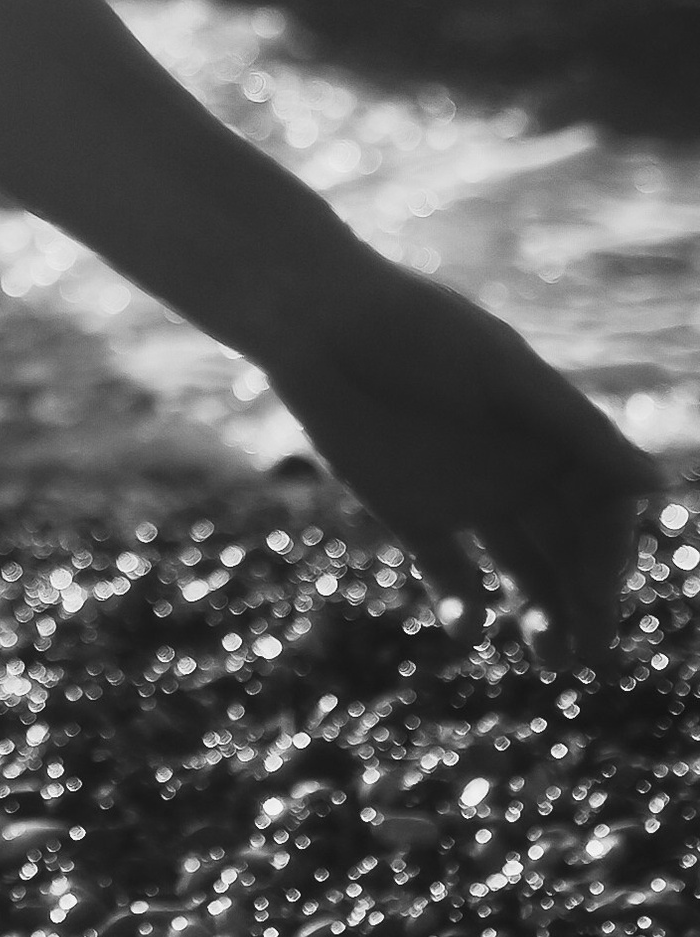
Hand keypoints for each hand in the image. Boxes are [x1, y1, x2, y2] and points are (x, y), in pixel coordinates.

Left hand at [255, 238, 663, 665]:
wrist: (318, 321)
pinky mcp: (412, 514)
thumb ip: (577, 430)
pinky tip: (467, 624)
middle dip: (587, 603)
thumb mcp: (501, 374)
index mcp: (549, 433)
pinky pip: (452, 577)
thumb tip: (660, 484)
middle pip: (570, 552)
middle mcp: (518, 470)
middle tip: (589, 650)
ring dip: (542, 617)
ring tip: (549, 657)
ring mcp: (468, 495)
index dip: (610, 551)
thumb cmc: (417, 331)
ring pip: (524, 574)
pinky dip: (464, 607)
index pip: (603, 507)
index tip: (601, 584)